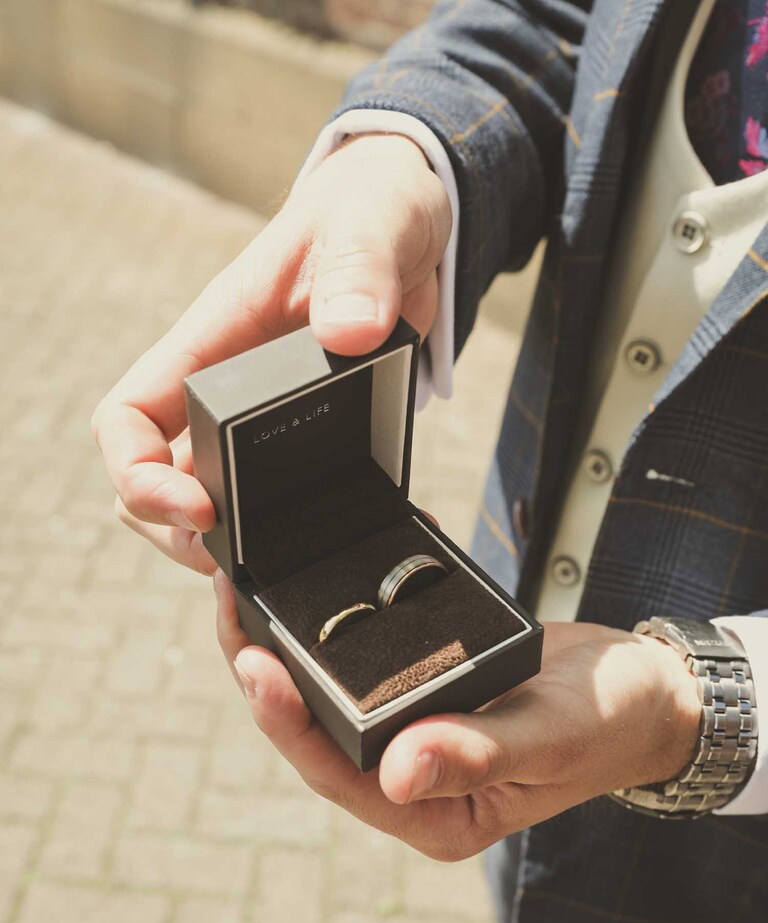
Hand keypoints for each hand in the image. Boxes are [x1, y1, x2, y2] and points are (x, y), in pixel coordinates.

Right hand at [91, 133, 450, 572]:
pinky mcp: (311, 441)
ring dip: (233, 552)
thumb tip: (349, 332)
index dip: (138, 475)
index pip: (127, 419)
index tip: (199, 507)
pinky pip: (284, 504)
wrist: (411, 225)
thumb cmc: (370, 210)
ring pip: (213, 506)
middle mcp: (224, 392)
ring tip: (286, 576)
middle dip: (180, 535)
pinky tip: (351, 548)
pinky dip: (300, 539)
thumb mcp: (369, 226)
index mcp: (211, 343)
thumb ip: (357, 271)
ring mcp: (264, 424)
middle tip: (241, 564)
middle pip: (156, 482)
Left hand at [214, 572, 701, 860]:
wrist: (642, 691)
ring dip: (288, 647)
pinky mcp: (424, 694)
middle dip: (266, 674)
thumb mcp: (552, 735)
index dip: (288, 722)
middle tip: (231, 605)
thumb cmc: (608, 723)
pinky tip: (310, 583)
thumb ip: (480, 753)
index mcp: (435, 811)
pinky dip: (336, 626)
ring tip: (250, 591)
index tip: (254, 662)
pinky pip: (365, 666)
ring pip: (330, 698)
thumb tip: (399, 774)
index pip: (339, 775)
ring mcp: (416, 735)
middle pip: (318, 734)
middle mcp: (414, 780)